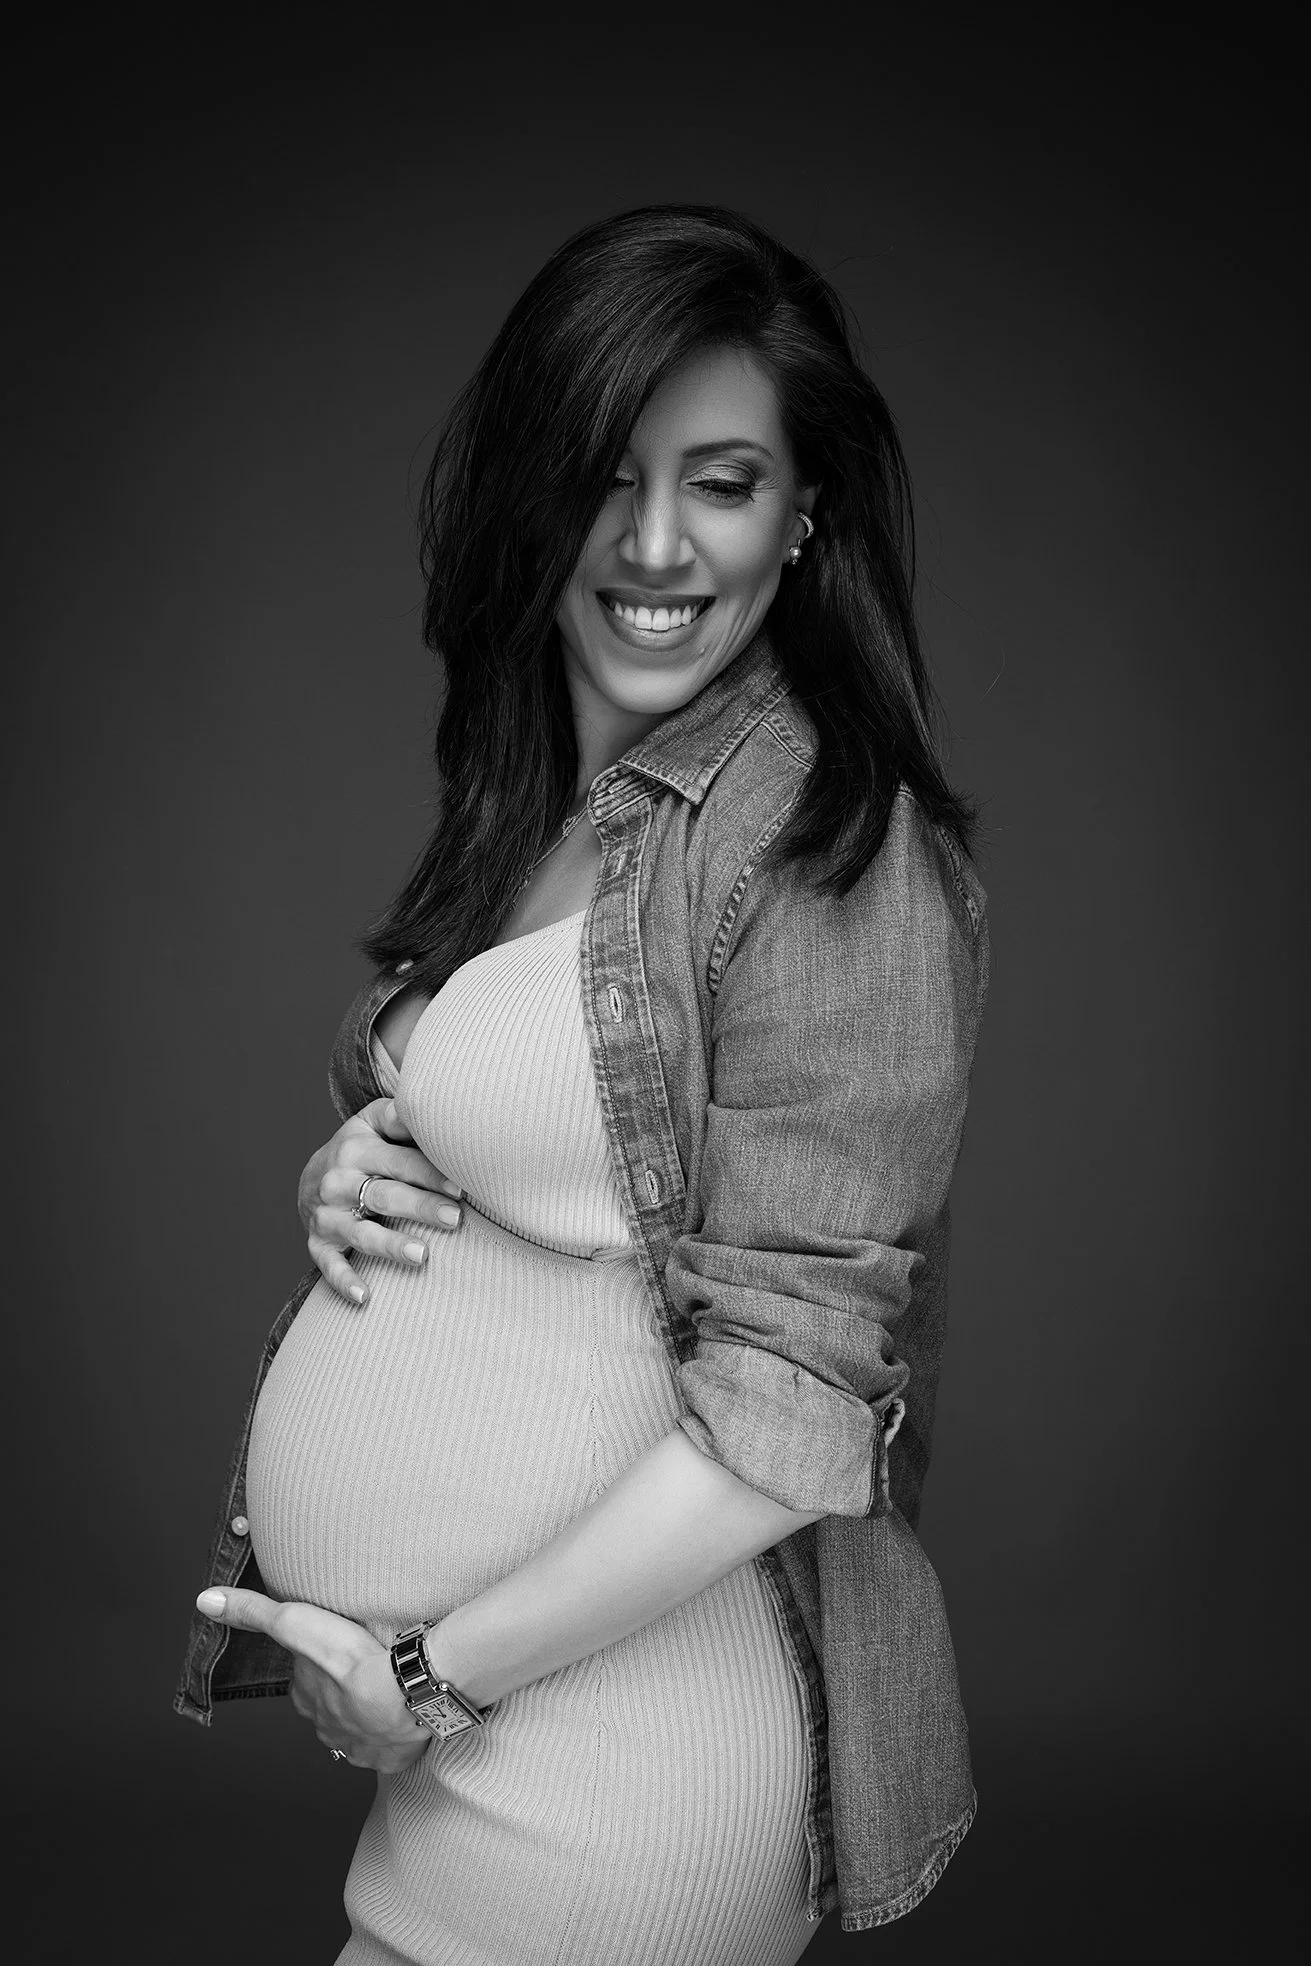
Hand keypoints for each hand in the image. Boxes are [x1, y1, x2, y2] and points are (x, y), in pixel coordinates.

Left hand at [196, 1586, 429, 1772]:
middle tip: (362, 1669)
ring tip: (385, 1692)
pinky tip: (403, 1718)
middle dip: (339, 1693)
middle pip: (328, 1706)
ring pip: (356, 1729)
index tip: (334, 1651)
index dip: (317, 1665)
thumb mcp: (295, 1623)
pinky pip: (387, 1748)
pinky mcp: (389, 1757)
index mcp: (305, 1699)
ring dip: (366, 1715)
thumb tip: (206, 1601)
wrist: (404, 1690)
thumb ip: (253, 1611)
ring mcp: (358, 1747)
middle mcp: (325, 1728)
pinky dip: (392, 1736)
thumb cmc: (349, 1659)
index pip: (304, 1681)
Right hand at [299, 1098, 462, 1304]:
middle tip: (456, 1219)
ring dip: (390, 1245)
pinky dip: (344, 1282)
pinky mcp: (317, 1243)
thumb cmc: (361, 1148)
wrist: (311, 1176)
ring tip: (422, 1256)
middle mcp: (337, 1182)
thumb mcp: (371, 1123)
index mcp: (356, 1150)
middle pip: (383, 1196)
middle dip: (420, 1207)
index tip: (460, 1188)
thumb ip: (397, 1117)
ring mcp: (326, 1215)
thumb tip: (422, 1107)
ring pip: (359, 1232)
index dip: (429, 1174)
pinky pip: (328, 1266)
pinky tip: (365, 1297)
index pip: (398, 1162)